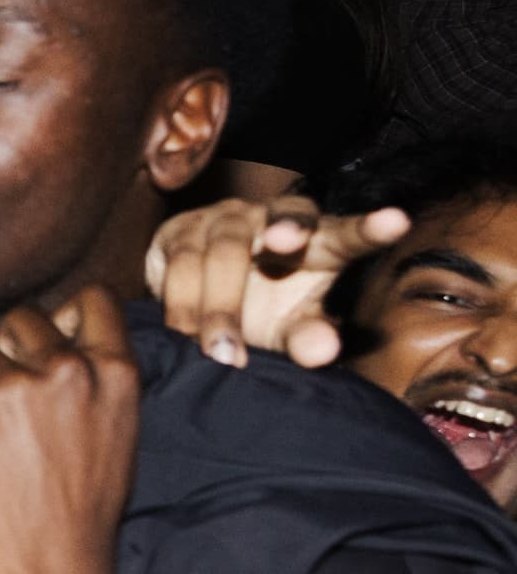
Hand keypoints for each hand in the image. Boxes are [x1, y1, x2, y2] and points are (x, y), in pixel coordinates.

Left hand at [0, 286, 140, 573]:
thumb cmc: (80, 518)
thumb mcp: (113, 437)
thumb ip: (90, 384)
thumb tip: (57, 343)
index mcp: (114, 374)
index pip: (90, 301)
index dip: (60, 317)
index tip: (44, 342)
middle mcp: (66, 367)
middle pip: (18, 318)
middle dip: (2, 351)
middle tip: (1, 401)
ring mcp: (10, 384)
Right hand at [145, 195, 409, 370]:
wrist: (195, 301)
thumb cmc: (261, 309)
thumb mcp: (290, 327)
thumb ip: (309, 336)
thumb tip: (323, 352)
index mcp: (317, 240)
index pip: (347, 233)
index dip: (369, 228)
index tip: (397, 222)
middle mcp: (271, 217)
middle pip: (282, 221)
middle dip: (284, 228)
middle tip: (285, 242)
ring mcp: (222, 219)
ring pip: (224, 252)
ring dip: (221, 308)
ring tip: (224, 356)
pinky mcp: (177, 231)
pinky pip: (180, 265)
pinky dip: (182, 305)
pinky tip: (184, 336)